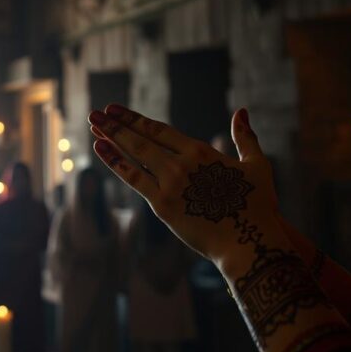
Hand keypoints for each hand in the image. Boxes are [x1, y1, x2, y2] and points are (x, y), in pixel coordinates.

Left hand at [89, 105, 278, 265]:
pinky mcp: (163, 206)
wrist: (249, 242)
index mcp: (200, 152)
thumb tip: (242, 112)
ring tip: (93, 126)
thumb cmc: (258, 206)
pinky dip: (115, 164)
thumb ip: (246, 138)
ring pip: (134, 156)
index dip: (135, 119)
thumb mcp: (257, 166)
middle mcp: (181, 164)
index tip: (116, 109)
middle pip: (141, 139)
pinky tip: (100, 150)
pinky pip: (133, 180)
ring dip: (111, 139)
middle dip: (116, 124)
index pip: (159, 130)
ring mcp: (169, 184)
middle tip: (96, 113)